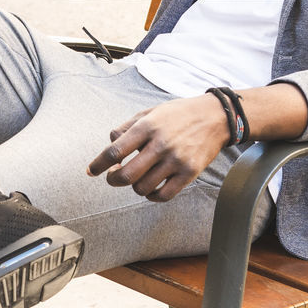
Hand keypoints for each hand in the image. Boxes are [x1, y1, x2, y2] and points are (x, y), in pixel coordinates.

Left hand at [86, 95, 229, 201]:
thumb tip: (110, 143)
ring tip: (137, 179)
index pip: (115, 150)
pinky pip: (163, 195)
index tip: (91, 171)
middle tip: (113, 177)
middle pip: (126, 175)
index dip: (99, 164)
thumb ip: (128, 126)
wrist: (216, 117)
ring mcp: (176, 160)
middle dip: (113, 180)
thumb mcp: (151, 111)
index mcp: (148, 126)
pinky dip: (152, 196)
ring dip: (134, 187)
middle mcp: (161, 144)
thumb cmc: (180, 114)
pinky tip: (151, 188)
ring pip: (143, 187)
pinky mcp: (189, 172)